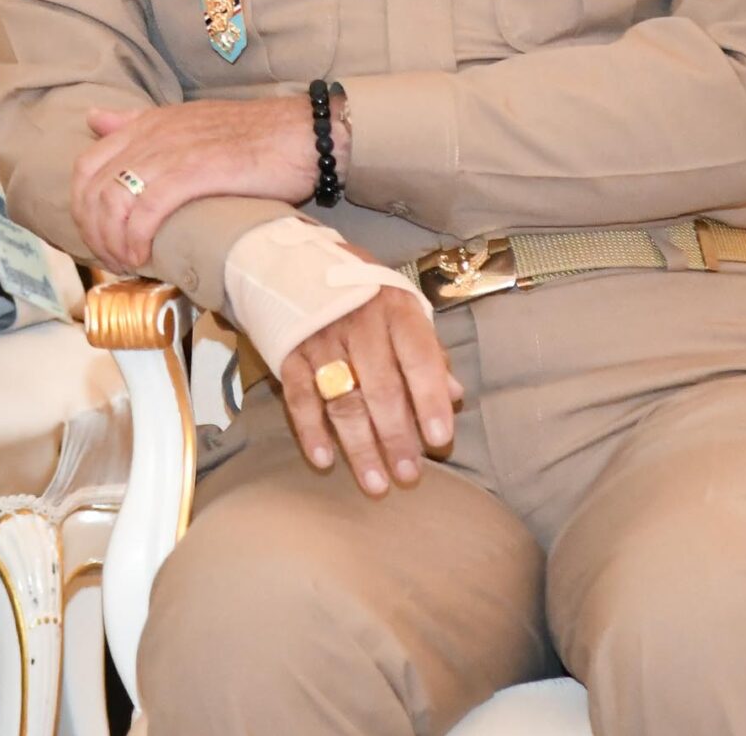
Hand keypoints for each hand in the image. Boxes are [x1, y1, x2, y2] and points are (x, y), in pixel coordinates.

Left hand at [71, 97, 330, 269]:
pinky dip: (135, 239)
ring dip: (111, 241)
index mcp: (146, 123)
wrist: (302, 134)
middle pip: (91, 189)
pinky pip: (144, 211)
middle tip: (111, 259)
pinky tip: (143, 258)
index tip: (99, 236)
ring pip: (112, 202)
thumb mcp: (186, 121)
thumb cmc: (252, 136)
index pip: (86, 165)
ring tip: (127, 263)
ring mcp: (169, 152)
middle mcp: (151, 135)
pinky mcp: (193, 173)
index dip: (82, 207)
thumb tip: (94, 119)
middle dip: (92, 231)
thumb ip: (138, 123)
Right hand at [278, 272, 460, 498]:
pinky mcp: (290, 353)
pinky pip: (300, 398)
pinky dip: (310, 431)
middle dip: (396, 436)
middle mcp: (359, 323)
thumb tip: (455, 395)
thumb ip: (428, 350)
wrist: (292, 262)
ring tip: (376, 483)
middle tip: (410, 475)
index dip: (430, 399)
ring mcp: (321, 339)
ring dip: (359, 446)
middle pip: (380, 388)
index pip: (418, 358)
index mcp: (395, 309)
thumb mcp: (402, 306)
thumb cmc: (361, 292)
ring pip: (342, 400)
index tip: (441, 439)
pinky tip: (324, 460)